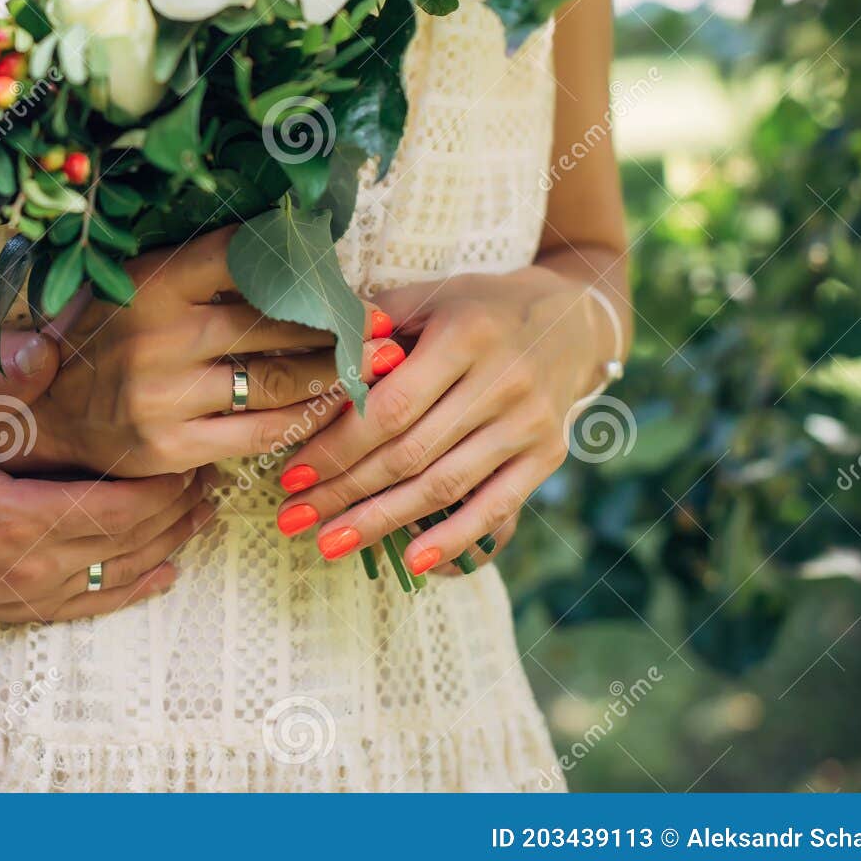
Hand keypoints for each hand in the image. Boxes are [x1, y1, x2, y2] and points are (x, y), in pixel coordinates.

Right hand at [0, 333, 214, 623]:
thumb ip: (1, 385)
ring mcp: (30, 595)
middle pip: (136, 541)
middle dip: (179, 510)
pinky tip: (159, 575)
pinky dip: (132, 589)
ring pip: (120, 575)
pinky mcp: (17, 611)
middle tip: (212, 481)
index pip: (126, 506)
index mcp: (27, 518)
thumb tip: (53, 343)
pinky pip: (91, 606)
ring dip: (167, 547)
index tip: (193, 457)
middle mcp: (38, 566)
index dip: (167, 484)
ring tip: (201, 519)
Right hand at [30, 228, 367, 477]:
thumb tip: (294, 243)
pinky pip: (261, 433)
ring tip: (373, 364)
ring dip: (334, 373)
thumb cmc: (108, 338)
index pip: (243, 256)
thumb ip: (203, 269)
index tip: (341, 270)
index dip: (300, 262)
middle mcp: (159, 334)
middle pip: (275, 323)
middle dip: (338, 324)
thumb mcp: (139, 283)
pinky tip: (329, 408)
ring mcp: (165, 396)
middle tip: (379, 322)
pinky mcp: (171, 447)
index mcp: (152, 281)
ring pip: (278, 382)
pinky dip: (303, 420)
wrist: (46, 415)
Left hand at [275, 266, 619, 574]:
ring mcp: (529, 423)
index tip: (293, 473)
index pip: (391, 406)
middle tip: (294, 517)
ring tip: (331, 542)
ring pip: (445, 486)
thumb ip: (371, 326)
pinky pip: (497, 507)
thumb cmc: (474, 309)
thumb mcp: (427, 299)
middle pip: (410, 452)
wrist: (567, 320)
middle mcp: (504, 381)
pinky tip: (413, 561)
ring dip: (382, 521)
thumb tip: (311, 358)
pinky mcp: (548, 456)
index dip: (339, 445)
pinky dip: (456, 539)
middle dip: (345, 490)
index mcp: (466, 335)